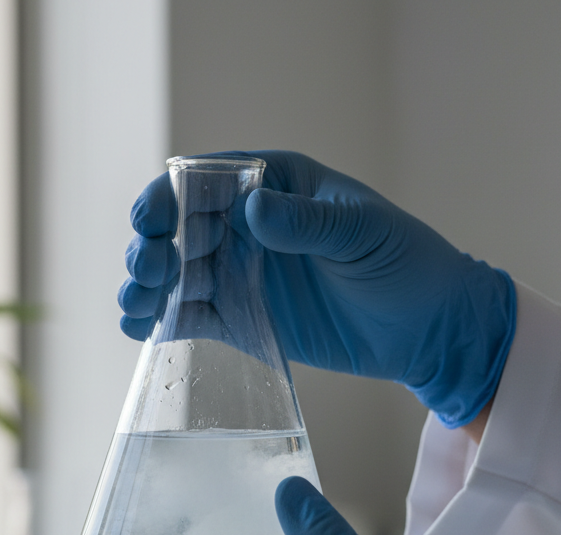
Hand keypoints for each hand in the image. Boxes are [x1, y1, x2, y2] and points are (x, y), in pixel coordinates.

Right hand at [119, 151, 515, 427]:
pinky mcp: (240, 319)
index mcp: (275, 186)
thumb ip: (307, 222)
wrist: (426, 329)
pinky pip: (188, 316)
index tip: (150, 221)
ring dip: (145, 286)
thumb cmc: (405, 263)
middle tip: (147, 270)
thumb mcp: (363, 233)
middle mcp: (247, 227)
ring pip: (173, 274)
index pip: (207, 179)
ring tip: (134, 304)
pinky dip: (160, 322)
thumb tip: (251, 208)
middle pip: (177, 228)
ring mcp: (240, 274)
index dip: (169, 196)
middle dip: (150, 246)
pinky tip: (141, 329)